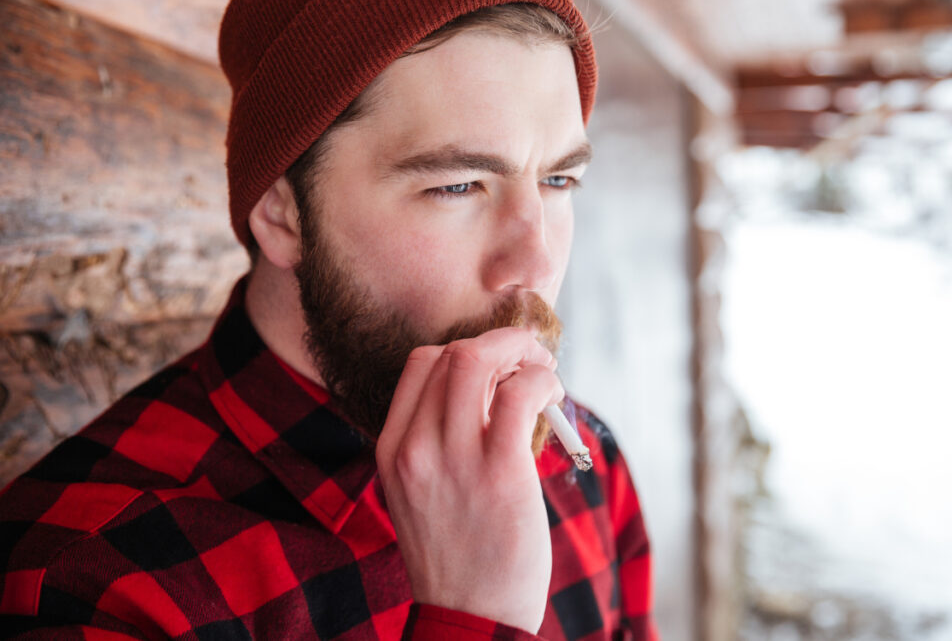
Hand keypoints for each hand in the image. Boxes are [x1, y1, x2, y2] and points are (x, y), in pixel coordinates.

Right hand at [375, 327, 562, 632]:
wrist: (470, 618)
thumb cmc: (460, 554)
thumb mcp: (426, 491)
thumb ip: (443, 438)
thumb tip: (496, 386)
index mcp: (392, 449)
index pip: (420, 363)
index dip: (464, 348)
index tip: (498, 364)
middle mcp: (414, 448)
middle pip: (450, 352)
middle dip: (499, 342)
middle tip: (529, 359)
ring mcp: (453, 458)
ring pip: (478, 359)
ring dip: (522, 353)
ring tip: (544, 376)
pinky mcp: (499, 472)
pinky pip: (520, 394)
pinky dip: (542, 380)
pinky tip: (553, 397)